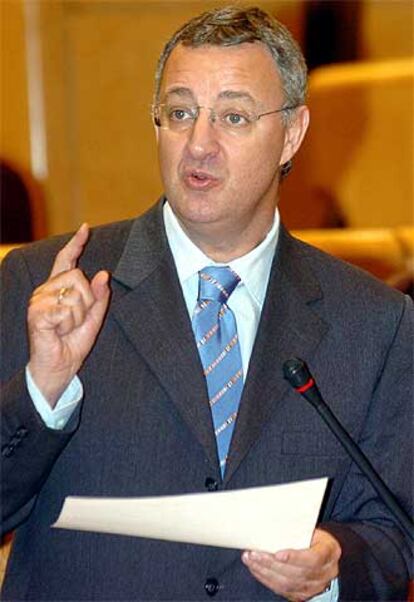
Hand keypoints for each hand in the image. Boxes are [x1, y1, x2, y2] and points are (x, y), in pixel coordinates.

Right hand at [27, 224, 110, 406]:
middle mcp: (47, 289)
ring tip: (67, 328)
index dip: (77, 243)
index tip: (86, 228)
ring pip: (75, 294)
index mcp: (59, 288)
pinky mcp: (37, 313)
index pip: (67, 260)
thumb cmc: (73, 343)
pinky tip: (59, 332)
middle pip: (79, 277)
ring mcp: (39, 300)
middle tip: (77, 320)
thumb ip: (99, 297)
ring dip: (78, 316)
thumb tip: (104, 273)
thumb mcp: (94, 318)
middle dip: (87, 301)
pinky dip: (69, 324)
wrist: (59, 367)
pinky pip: (66, 309)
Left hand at [241, 528, 340, 600]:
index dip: (294, 558)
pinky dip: (266, 579)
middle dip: (271, 564)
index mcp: (329, 552)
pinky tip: (256, 569)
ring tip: (250, 560)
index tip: (277, 554)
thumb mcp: (313, 529)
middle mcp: (324, 573)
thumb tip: (272, 517)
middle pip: (296, 573)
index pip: (313, 559)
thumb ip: (298, 528)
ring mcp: (314, 586)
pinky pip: (283, 590)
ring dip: (265, 572)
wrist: (329, 553)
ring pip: (287, 584)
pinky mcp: (303, 594)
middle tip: (254, 554)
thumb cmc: (317, 538)